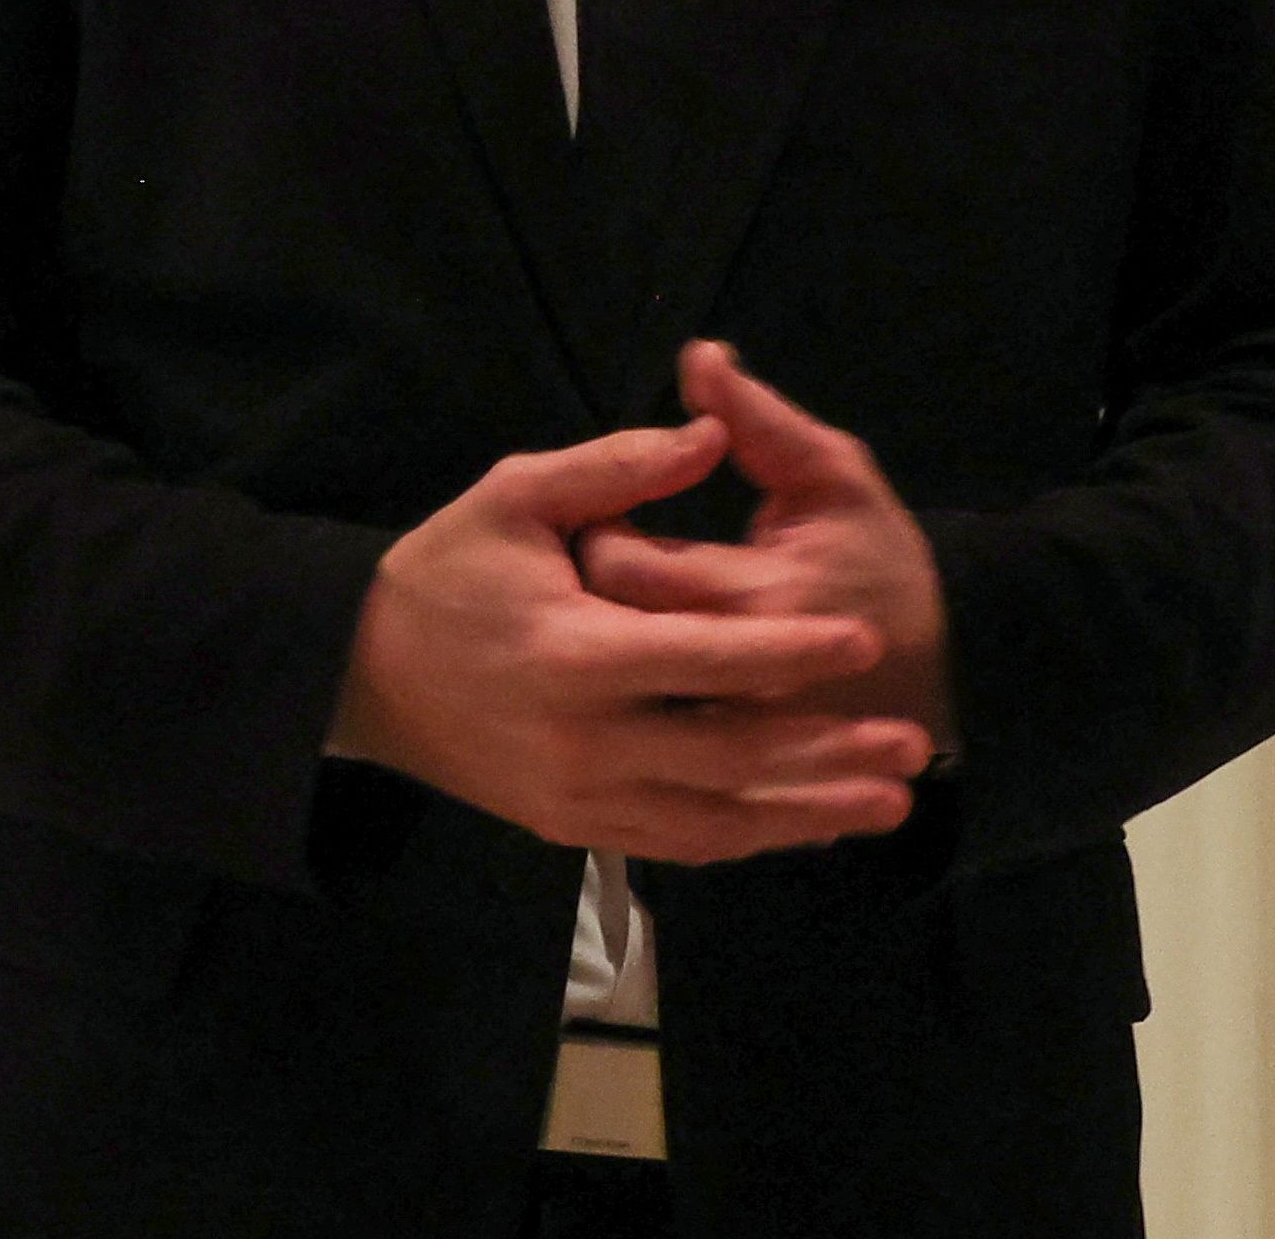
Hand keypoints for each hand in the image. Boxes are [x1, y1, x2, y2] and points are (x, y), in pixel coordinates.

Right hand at [331, 413, 933, 863]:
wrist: (362, 672)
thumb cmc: (447, 570)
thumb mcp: (516, 494)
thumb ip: (616, 468)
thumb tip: (708, 431)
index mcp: (576, 655)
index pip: (707, 662)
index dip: (792, 653)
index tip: (865, 642)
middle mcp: (584, 743)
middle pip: (729, 762)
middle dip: (828, 756)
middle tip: (911, 744)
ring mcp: (579, 799)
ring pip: (715, 821)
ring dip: (807, 816)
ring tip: (889, 805)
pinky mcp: (573, 829)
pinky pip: (677, 844)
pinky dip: (748, 838)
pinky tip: (807, 827)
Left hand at [576, 343, 954, 744]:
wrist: (934, 667)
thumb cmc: (876, 557)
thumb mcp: (833, 471)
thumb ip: (759, 419)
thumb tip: (697, 354)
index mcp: (759, 592)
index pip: (624, 567)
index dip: (597, 530)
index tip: (609, 510)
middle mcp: (735, 677)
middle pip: (606, 637)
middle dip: (587, 594)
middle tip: (600, 563)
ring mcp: (727, 738)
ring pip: (620, 701)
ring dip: (604, 655)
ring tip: (609, 622)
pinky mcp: (727, 779)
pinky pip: (648, 747)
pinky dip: (629, 710)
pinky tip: (632, 680)